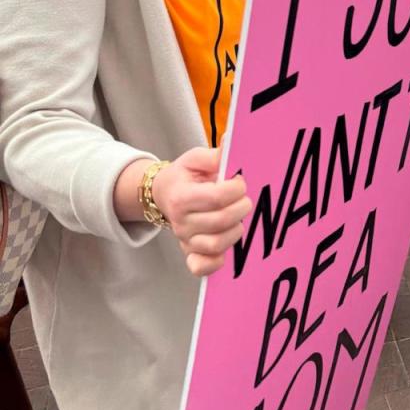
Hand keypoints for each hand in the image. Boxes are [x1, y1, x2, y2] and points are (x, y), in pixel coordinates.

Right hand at [151, 147, 251, 278]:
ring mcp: (185, 240)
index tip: (239, 182)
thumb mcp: (195, 160)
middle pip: (220, 221)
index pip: (216, 198)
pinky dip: (215, 263)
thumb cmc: (184, 177)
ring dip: (235, 230)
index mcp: (182, 197)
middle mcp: (181, 222)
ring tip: (237, 217)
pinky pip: (201, 267)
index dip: (236, 189)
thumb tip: (230, 142)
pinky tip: (225, 249)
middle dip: (241, 207)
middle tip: (243, 199)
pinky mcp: (190, 254)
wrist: (164, 194)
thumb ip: (213, 155)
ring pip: (216, 245)